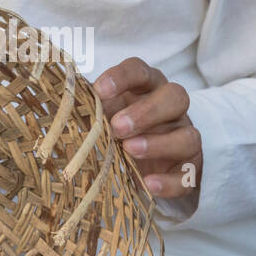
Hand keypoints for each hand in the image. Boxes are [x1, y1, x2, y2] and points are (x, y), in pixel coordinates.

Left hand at [94, 57, 201, 203]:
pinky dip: (170, 180)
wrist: (148, 167)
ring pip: (188, 135)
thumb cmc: (119, 132)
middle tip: (118, 127)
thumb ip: (90, 111)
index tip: (100, 90)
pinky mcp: (190, 169)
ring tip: (130, 150)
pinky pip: (188, 174)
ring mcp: (184, 138)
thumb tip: (64, 108)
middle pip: (175, 96)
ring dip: (158, 143)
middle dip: (146, 111)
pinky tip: (149, 184)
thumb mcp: (103, 118)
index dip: (122, 77)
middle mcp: (171, 109)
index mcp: (148, 88)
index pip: (141, 71)